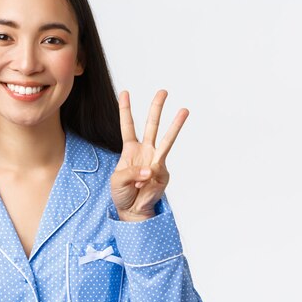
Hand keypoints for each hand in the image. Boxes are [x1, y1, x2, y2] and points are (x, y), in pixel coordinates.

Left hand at [110, 90, 188, 221]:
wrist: (132, 210)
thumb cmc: (122, 193)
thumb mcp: (117, 180)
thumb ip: (130, 173)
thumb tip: (151, 168)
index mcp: (130, 149)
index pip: (127, 125)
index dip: (125, 109)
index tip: (125, 92)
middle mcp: (145, 150)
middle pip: (151, 125)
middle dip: (157, 108)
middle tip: (163, 91)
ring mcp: (156, 160)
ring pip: (167, 139)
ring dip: (175, 125)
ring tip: (184, 110)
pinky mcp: (163, 172)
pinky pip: (156, 170)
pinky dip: (147, 178)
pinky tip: (142, 185)